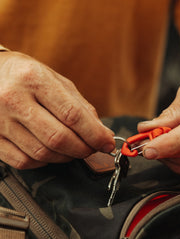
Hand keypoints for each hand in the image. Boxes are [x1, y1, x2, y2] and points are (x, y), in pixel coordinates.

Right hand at [0, 51, 114, 168]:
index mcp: (34, 79)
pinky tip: (51, 152)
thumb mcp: (57, 81)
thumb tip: (103, 134)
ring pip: (42, 153)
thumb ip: (81, 107)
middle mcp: (13, 99)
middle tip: (92, 148)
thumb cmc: (27, 77)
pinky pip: (24, 161)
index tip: (107, 143)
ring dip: (66, 157)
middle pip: (58, 138)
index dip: (95, 134)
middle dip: (83, 149)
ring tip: (74, 149)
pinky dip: (44, 162)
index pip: (72, 115)